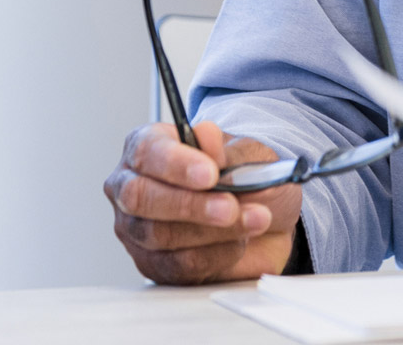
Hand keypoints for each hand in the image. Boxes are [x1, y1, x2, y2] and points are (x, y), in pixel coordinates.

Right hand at [103, 122, 301, 283]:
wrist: (270, 213)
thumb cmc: (247, 176)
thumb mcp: (247, 154)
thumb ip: (226, 150)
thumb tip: (206, 137)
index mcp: (147, 148)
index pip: (146, 151)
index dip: (176, 163)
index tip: (210, 174)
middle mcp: (132, 188)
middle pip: (140, 198)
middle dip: (189, 203)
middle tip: (230, 206)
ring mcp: (138, 231)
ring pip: (161, 235)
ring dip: (213, 230)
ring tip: (257, 219)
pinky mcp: (156, 266)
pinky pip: (180, 265)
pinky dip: (217, 253)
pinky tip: (242, 242)